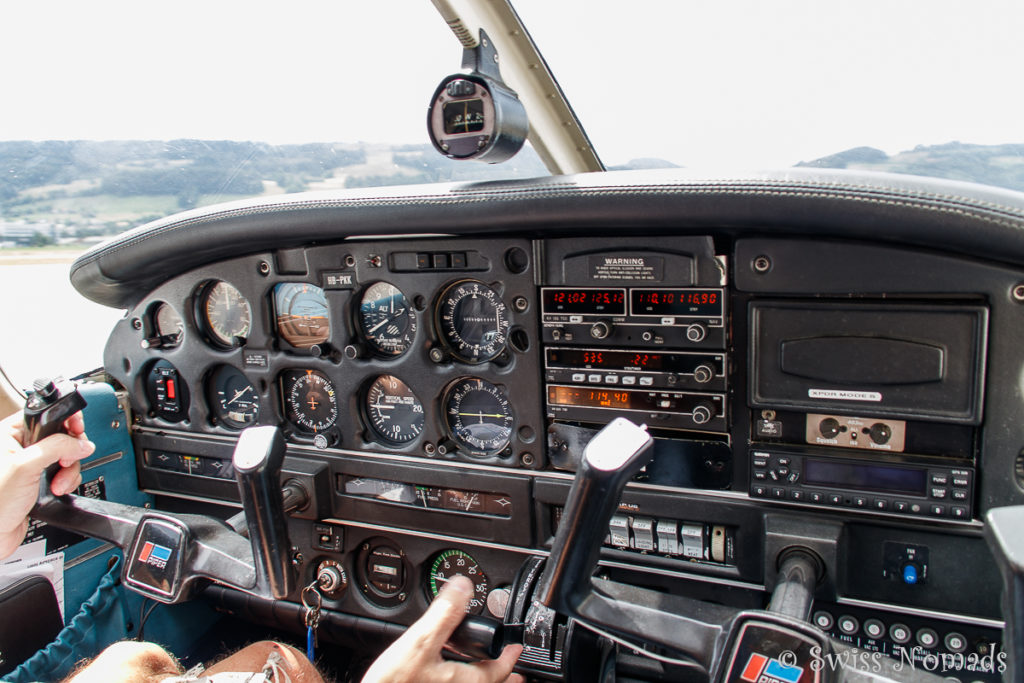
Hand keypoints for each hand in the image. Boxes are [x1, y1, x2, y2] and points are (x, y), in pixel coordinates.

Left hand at [0, 410, 94, 559]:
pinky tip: (57, 488)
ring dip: (68, 471)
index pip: (45, 415)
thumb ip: (57, 448)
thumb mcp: (26, 466)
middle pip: (61, 436)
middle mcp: (20, 447)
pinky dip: (66, 481)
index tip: (76, 428)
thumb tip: (81, 443)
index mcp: (9, 434)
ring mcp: (31, 464)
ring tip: (58, 482)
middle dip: (70, 451)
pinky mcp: (39, 480)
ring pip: (65, 456)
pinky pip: (63, 473)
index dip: (64, 420)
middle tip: (67, 460)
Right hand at [361, 575, 523, 682]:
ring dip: (483, 680)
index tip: (517, 650)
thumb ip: (444, 614)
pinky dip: (461, 682)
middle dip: (503, 676)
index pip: (498, 670)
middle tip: (516, 673)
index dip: (510, 657)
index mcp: (464, 681)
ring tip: (487, 675)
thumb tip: (463, 587)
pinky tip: (450, 678)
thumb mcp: (420, 641)